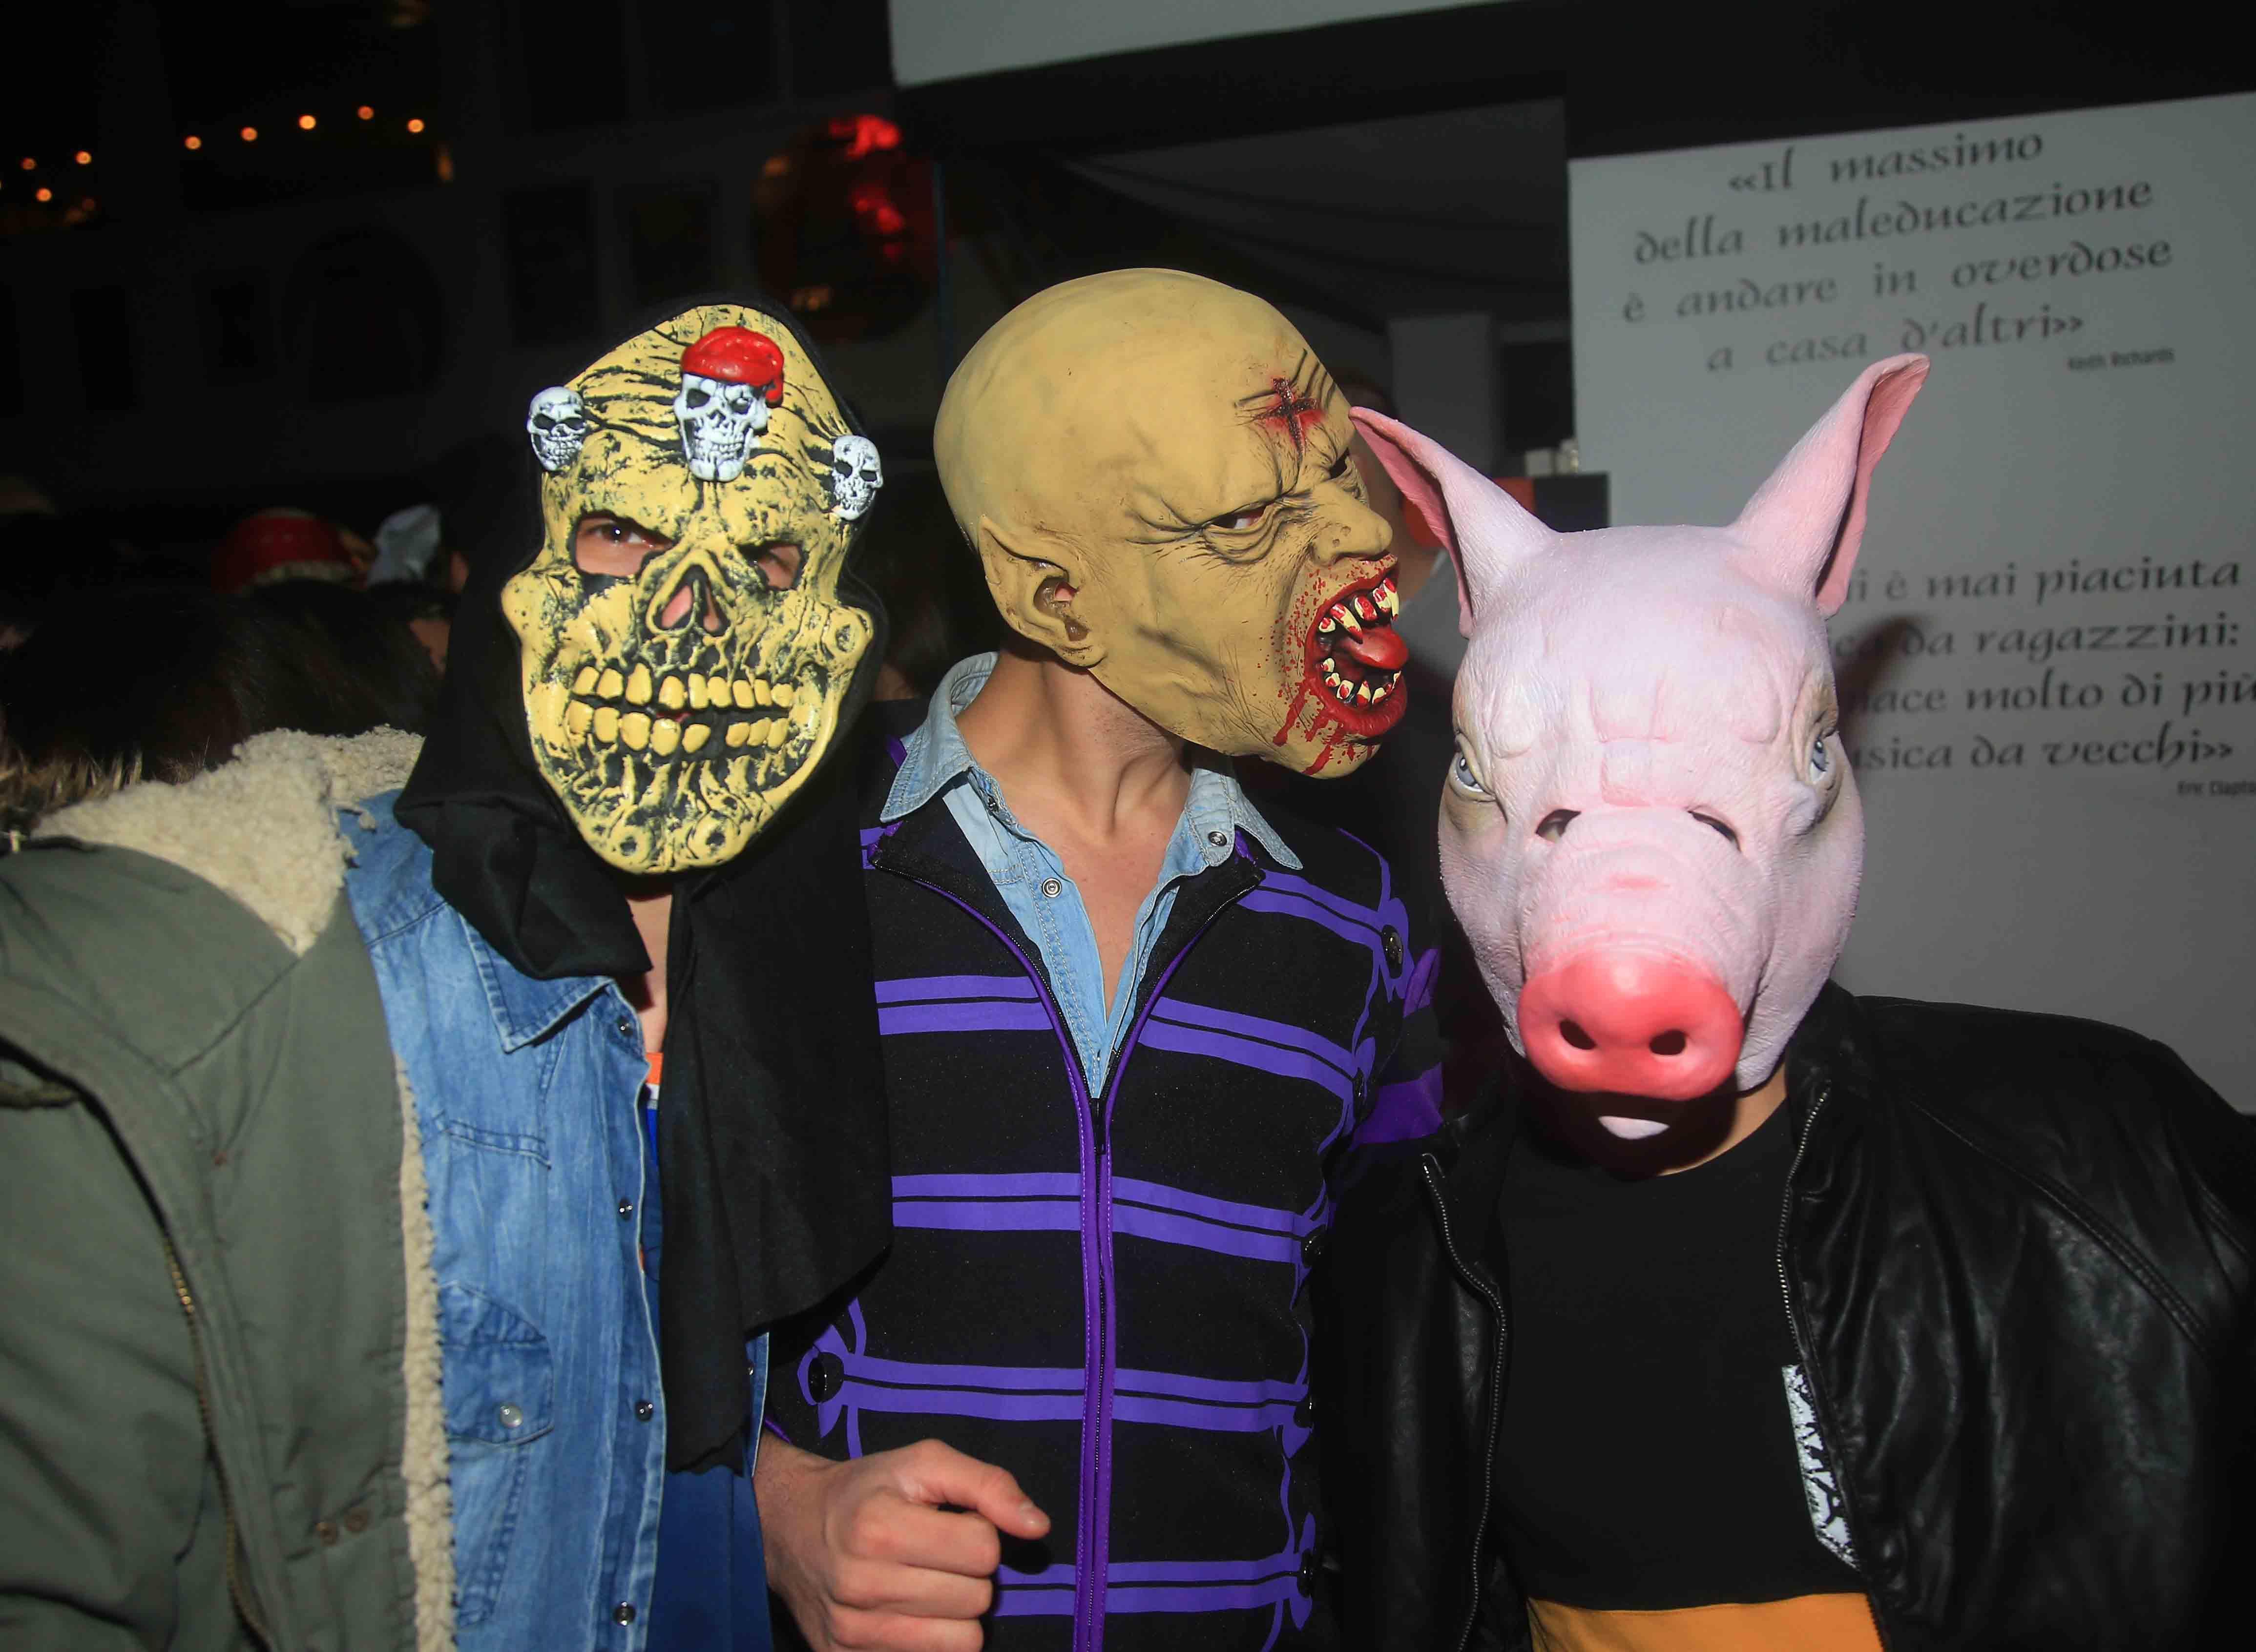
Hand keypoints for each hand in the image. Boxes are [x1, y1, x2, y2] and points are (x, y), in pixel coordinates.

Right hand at [755, 1437, 1050, 1651]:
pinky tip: (910, 1613)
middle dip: (969, 1575)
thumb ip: (988, 1484)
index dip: (979, 1534)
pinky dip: (933, 1641)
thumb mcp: (924, 1463)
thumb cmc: (868, 1491)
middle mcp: (860, 1584)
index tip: (951, 1524)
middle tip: (936, 1556)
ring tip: (926, 1584)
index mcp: (879, 1526)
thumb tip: (1037, 1526)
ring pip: (963, 1642)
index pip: (983, 1550)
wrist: (792, 1528)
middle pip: (977, 1599)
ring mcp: (852, 1632)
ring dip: (956, 1613)